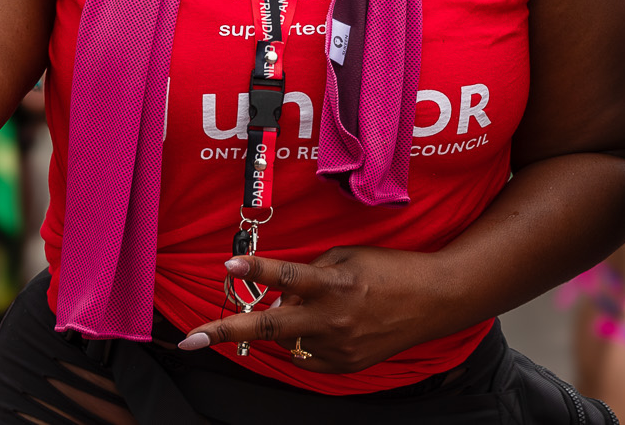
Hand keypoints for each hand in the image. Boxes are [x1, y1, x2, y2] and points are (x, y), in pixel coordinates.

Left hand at [177, 246, 455, 373]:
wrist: (434, 301)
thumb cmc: (391, 270)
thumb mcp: (348, 257)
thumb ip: (310, 274)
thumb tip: (278, 294)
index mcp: (335, 284)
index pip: (286, 278)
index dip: (255, 271)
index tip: (228, 266)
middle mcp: (332, 320)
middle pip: (268, 328)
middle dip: (225, 332)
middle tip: (190, 339)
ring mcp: (337, 348)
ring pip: (287, 341)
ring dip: (286, 324)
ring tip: (318, 306)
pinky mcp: (344, 366)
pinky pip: (307, 356)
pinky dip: (307, 340)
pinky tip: (331, 324)